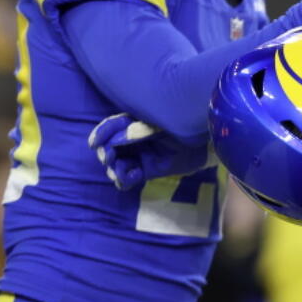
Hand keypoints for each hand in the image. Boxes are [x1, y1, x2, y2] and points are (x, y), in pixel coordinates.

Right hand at [88, 114, 208, 190]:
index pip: (110, 127)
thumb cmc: (185, 127)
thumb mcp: (163, 125)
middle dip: (106, 154)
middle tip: (111, 158)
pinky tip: (136, 174)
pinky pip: (126, 179)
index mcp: (134, 122)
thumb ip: (141, 130)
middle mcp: (131, 140)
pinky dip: (125, 179)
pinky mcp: (144, 171)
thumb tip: (119, 138)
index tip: (95, 143)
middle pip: (107, 148)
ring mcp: (137, 156)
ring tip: (124, 170)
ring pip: (114, 166)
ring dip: (114, 169)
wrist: (205, 145)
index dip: (101, 134)